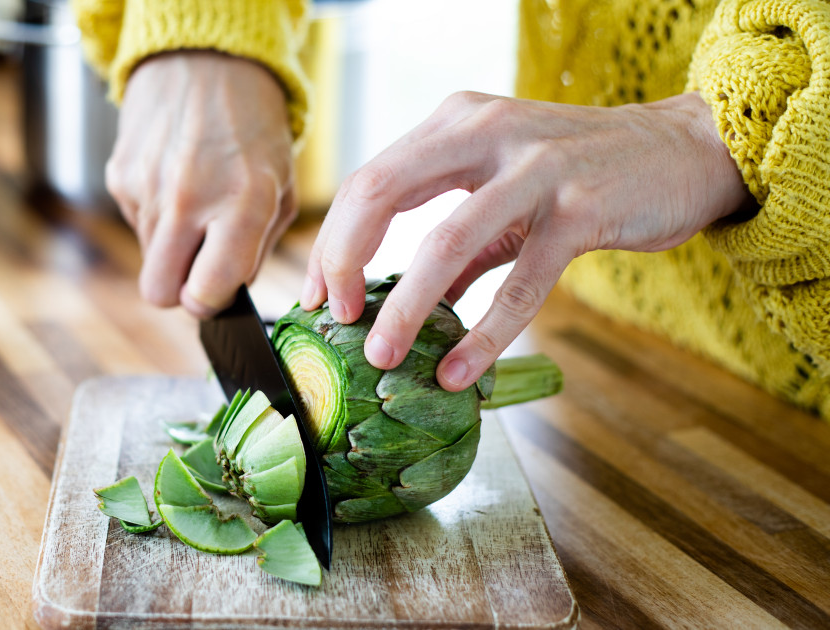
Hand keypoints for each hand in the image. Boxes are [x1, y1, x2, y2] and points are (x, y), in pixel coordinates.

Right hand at [108, 51, 295, 316]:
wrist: (205, 59)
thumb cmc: (253, 129)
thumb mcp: (282, 188)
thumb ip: (258, 249)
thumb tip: (228, 293)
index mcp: (243, 203)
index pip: (205, 293)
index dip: (210, 303)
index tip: (217, 290)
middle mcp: (190, 197)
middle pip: (158, 293)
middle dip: (178, 291)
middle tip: (199, 266)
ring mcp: (148, 186)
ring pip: (148, 259)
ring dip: (171, 245)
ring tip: (196, 201)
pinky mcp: (120, 175)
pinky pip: (135, 223)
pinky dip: (156, 215)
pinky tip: (175, 180)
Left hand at [301, 91, 750, 389]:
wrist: (683, 151)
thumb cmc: (582, 174)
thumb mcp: (503, 194)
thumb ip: (456, 247)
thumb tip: (400, 308)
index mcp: (456, 123)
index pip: (368, 180)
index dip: (334, 243)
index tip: (318, 296)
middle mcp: (485, 132)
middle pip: (381, 194)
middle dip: (343, 262)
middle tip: (335, 319)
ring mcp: (535, 168)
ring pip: (445, 242)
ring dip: (404, 307)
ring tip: (382, 356)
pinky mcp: (580, 210)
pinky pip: (519, 284)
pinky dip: (484, 334)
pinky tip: (459, 372)